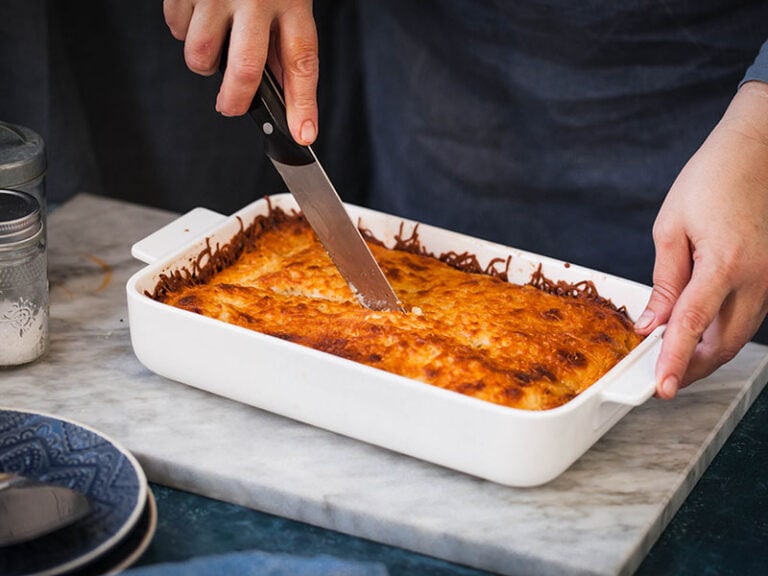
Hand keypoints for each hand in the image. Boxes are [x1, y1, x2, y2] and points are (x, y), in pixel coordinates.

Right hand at [164, 0, 318, 144]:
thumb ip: (283, 38)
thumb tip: (282, 90)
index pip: (302, 61)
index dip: (303, 104)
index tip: (304, 134)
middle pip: (245, 69)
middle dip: (236, 101)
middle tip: (230, 107)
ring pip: (200, 56)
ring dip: (204, 64)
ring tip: (214, 46)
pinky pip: (177, 28)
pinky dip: (184, 31)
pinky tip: (199, 14)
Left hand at [635, 81, 767, 398]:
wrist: (760, 149)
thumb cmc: (711, 179)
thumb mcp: (672, 226)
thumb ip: (664, 280)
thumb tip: (651, 322)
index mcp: (724, 263)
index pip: (692, 325)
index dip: (673, 361)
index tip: (660, 388)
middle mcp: (757, 278)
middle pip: (724, 344)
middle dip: (691, 369)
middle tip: (662, 381)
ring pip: (740, 336)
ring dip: (708, 355)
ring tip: (676, 363)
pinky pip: (750, 318)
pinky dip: (724, 334)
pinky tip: (701, 336)